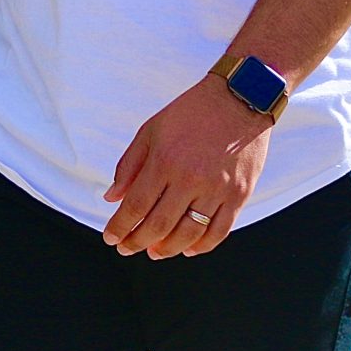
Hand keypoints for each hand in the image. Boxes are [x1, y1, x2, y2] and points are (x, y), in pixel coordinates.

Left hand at [100, 76, 270, 258]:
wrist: (240, 98)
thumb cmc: (192, 112)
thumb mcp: (151, 130)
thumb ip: (129, 165)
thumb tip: (112, 197)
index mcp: (165, 161)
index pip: (136, 206)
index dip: (120, 227)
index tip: (111, 238)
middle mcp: (190, 179)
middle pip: (158, 225)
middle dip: (137, 242)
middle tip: (127, 248)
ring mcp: (217, 190)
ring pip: (188, 234)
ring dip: (167, 249)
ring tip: (155, 252)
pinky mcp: (239, 195)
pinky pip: (219, 232)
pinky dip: (202, 246)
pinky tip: (188, 249)